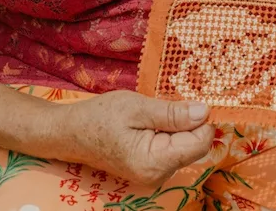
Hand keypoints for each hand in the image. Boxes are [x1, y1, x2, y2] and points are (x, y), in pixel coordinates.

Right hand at [55, 91, 213, 185]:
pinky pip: (173, 149)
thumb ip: (173, 113)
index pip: (200, 142)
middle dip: (189, 122)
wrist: (70, 133)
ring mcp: (154, 175)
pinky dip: (169, 133)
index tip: (192, 99)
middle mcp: (157, 175)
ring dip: (178, 126)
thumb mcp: (137, 107)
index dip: (201, 118)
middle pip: (195, 145)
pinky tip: (152, 123)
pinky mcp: (151, 170)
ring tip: (153, 114)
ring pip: (185, 146)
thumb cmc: (99, 117)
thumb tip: (204, 112)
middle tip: (166, 103)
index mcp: (154, 161)